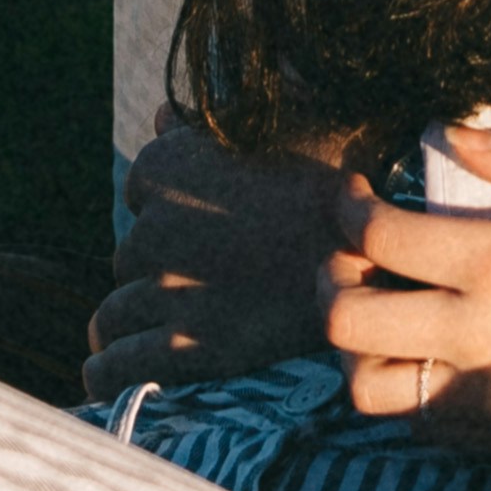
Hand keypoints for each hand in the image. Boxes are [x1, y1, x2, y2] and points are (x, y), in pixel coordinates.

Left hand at [81, 129, 374, 400]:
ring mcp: (166, 290)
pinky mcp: (185, 347)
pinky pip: (119, 365)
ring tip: (161, 334)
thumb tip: (161, 116)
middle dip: (158, 272)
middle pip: (130, 259)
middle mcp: (153, 227)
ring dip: (130, 325)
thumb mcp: (274, 129)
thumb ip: (207, 125)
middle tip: (209, 284)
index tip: (208, 231)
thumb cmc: (337, 181)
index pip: (140, 199)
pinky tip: (117, 373)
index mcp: (164, 168)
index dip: (172, 217)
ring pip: (114, 315)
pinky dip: (110, 372)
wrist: (379, 254)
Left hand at [328, 126, 490, 490]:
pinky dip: (405, 390)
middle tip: (353, 260)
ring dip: (358, 350)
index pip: (379, 237)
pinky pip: (417, 423)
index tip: (355, 195)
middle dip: (332, 283)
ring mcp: (485, 398)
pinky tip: (435, 357)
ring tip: (384, 315)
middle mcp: (479, 337)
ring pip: (365, 388)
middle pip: (346, 322)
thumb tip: (456, 130)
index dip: (348, 210)